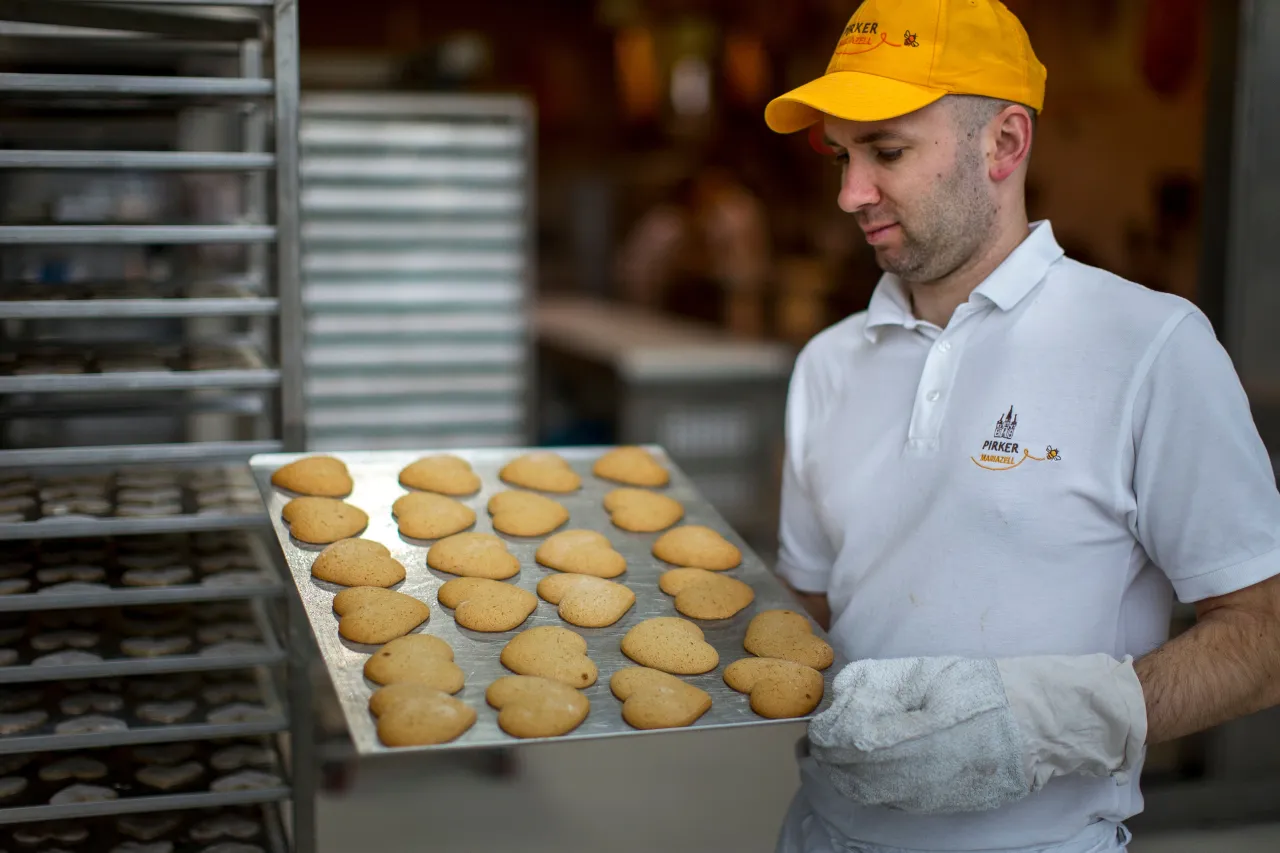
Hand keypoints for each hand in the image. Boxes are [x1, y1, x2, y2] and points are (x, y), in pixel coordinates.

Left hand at [808, 655, 1146, 813]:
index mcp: (905, 733)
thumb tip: (844, 696)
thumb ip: (879, 686)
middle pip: (849, 773)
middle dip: (829, 757)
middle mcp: (912, 770)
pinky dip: (871, 787)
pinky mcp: (939, 802)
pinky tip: (869, 772)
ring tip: (837, 757)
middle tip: (820, 742)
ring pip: (867, 792)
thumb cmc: (984, 690)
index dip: (825, 734)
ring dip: (846, 775)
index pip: (844, 741)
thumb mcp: (927, 673)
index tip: (819, 724)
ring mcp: (926, 792)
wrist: (1038, 722)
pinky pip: (892, 800)